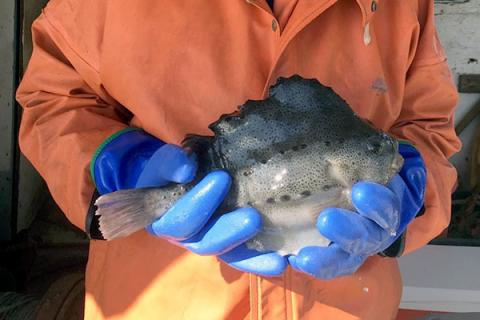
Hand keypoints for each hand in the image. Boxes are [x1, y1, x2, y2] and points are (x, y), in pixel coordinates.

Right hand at [92, 129, 285, 275]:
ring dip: (252, 255)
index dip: (198, 202)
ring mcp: (210, 243)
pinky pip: (245, 259)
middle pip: (206, 243)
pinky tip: (281, 262)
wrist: (180, 180)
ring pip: (229, 255)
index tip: (221, 177)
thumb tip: (186, 168)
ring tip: (276, 254)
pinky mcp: (231, 246)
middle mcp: (188, 239)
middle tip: (252, 217)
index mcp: (167, 220)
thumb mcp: (167, 162)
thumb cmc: (172, 171)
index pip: (179, 220)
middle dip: (229, 231)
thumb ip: (172, 163)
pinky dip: (262, 262)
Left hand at [288, 143, 425, 278]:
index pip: (387, 205)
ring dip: (325, 257)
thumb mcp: (364, 159)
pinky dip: (311, 265)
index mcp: (385, 205)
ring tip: (303, 256)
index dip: (376, 201)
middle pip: (367, 236)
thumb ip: (356, 146)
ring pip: (345, 257)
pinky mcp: (335, 257)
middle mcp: (373, 229)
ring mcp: (354, 247)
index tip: (361, 189)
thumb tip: (333, 108)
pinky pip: (326, 266)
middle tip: (326, 220)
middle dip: (349, 230)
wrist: (362, 194)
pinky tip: (291, 261)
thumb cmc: (360, 173)